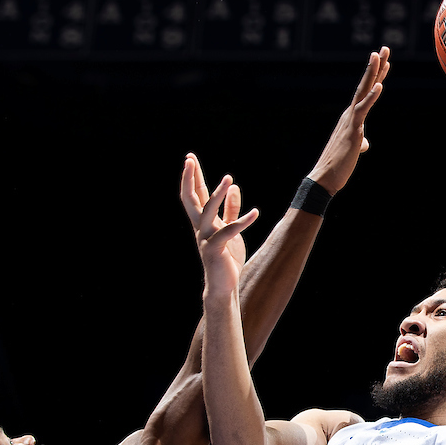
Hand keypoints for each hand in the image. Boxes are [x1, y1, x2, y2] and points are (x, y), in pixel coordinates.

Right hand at [180, 153, 258, 298]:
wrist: (224, 285)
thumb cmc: (226, 258)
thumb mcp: (230, 229)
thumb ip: (230, 209)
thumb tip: (233, 187)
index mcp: (203, 222)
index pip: (196, 195)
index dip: (192, 177)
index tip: (190, 159)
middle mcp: (200, 228)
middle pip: (191, 198)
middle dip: (190, 178)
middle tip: (189, 159)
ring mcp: (205, 238)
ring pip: (208, 211)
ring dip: (218, 194)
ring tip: (229, 178)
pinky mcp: (215, 249)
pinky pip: (229, 231)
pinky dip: (243, 221)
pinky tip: (256, 212)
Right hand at [307, 46, 390, 194]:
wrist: (325, 178)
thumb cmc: (338, 166)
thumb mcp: (352, 151)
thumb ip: (359, 143)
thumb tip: (364, 143)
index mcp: (351, 118)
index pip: (366, 92)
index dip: (376, 76)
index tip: (384, 61)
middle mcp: (350, 114)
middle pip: (366, 85)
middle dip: (376, 66)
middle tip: (384, 48)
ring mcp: (351, 120)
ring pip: (363, 91)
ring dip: (372, 72)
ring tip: (379, 55)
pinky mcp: (353, 129)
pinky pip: (363, 110)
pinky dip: (372, 97)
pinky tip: (380, 85)